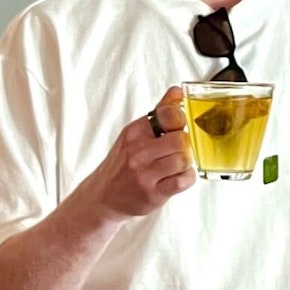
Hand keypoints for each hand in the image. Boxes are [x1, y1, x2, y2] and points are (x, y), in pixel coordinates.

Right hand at [71, 86, 196, 221]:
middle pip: (181, 139)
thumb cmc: (122, 164)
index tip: (176, 128)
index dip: (180, 121)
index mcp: (134, 132)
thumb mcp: (135, 135)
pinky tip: (177, 177)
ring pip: (183, 159)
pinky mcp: (153, 194)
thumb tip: (177, 91)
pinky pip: (183, 180)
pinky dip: (187, 178)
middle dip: (184, 145)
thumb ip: (160, 112)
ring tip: (176, 165)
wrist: (102, 198)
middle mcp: (137, 152)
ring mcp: (144, 174)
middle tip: (176, 150)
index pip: (169, 114)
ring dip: (185, 163)